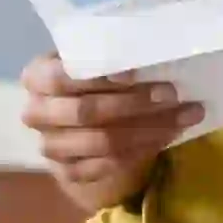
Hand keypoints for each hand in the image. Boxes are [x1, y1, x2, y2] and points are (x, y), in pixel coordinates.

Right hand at [19, 51, 203, 189]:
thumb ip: (113, 55)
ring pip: (102, 142)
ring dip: (149, 128)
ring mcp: (51, 146)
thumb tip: (152, 50)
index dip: (98, 76)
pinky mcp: (69, 172)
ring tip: (185, 115)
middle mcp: (37, 112)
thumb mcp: (97, 60)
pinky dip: (144, 149)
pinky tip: (169, 135)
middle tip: (172, 94)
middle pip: (86, 112)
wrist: (85, 122)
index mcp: (37, 76)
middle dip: (134, 103)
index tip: (136, 74)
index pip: (61, 77)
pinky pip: (110, 164)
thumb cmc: (95, 80)